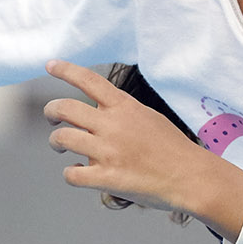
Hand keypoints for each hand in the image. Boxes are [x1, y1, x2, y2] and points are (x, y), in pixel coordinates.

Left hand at [43, 61, 242, 234]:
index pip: (88, 80)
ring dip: (56, 142)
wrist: (191, 177)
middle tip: (51, 118)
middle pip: (64, 108)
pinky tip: (77, 172)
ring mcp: (108, 152)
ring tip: (60, 147)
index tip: (51, 65)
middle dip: (50, 111)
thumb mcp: (149, 117)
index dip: (65, 70)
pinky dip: (69, 173)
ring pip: (62, 139)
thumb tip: (98, 113)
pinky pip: (72, 174)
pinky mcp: (107, 178)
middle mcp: (112, 125)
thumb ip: (122, 112)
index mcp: (125, 107)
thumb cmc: (173, 149)